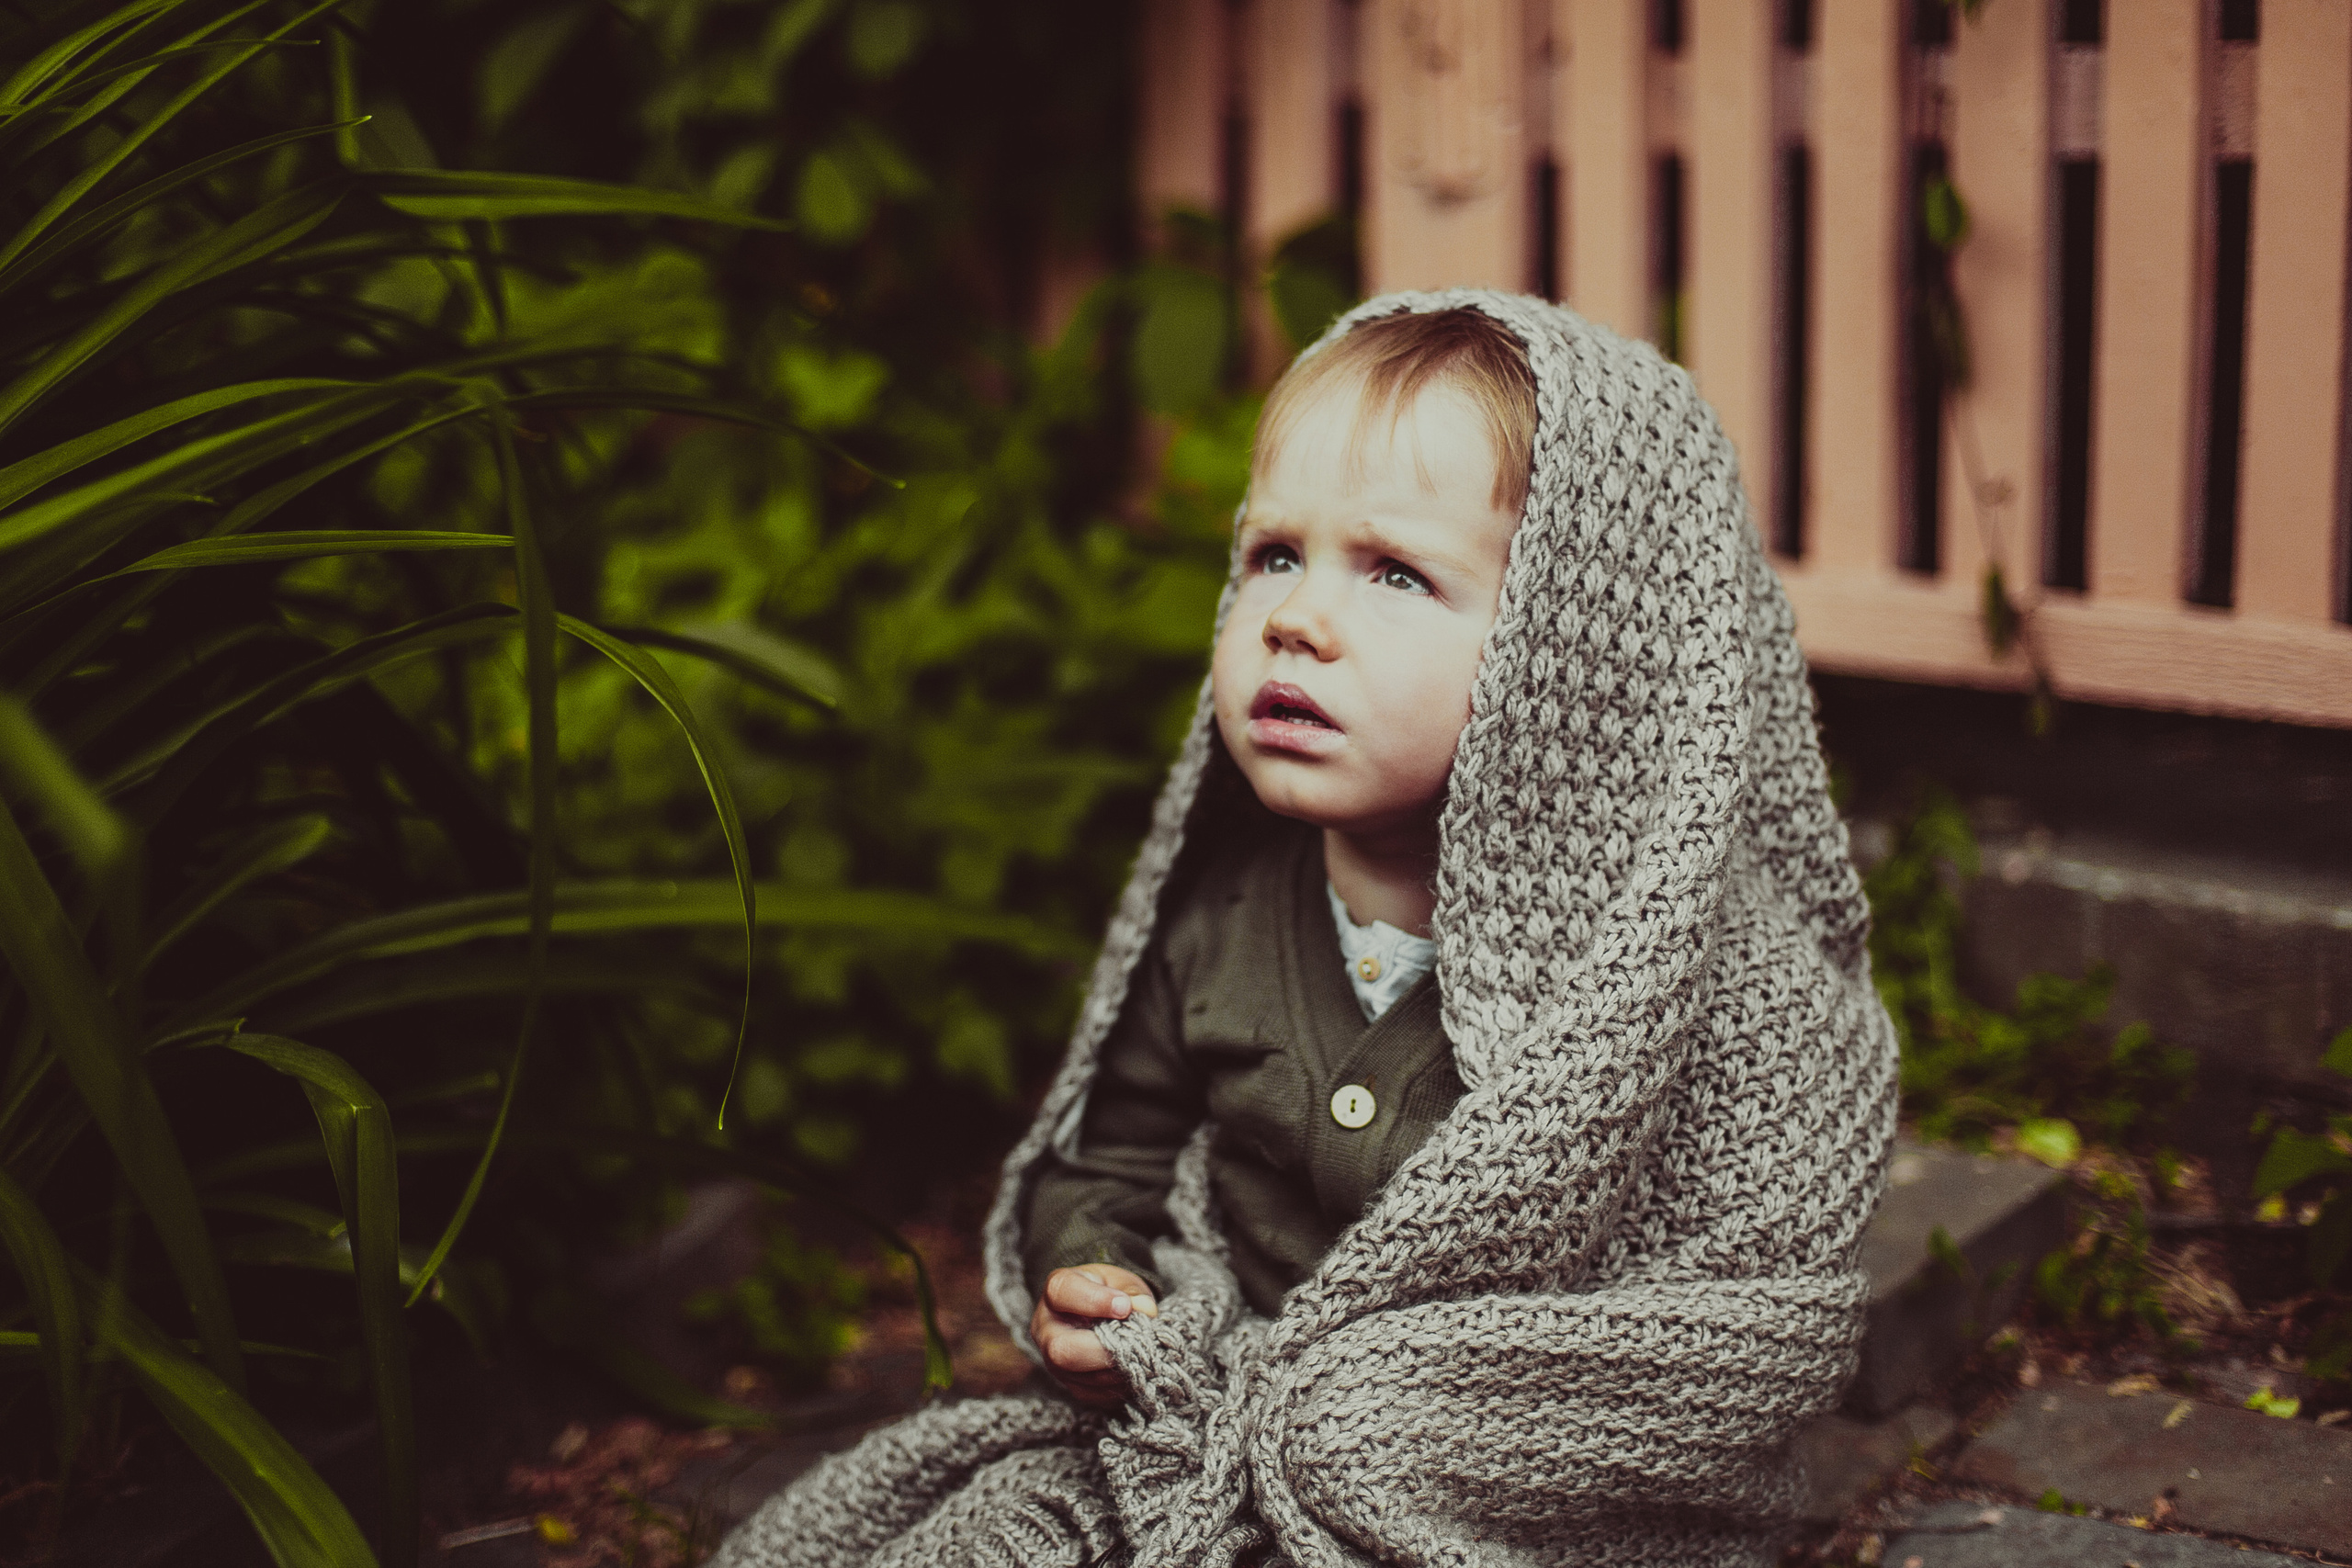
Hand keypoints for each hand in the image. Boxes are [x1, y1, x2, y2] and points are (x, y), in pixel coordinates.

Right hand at [1029, 1264, 1156, 1408]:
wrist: (1104, 1315)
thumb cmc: (1112, 1293)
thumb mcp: (1123, 1282)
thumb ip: (1133, 1292)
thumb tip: (1144, 1310)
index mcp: (1057, 1291)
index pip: (1062, 1293)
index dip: (1094, 1301)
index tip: (1124, 1306)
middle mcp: (1046, 1328)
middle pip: (1061, 1349)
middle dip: (1102, 1350)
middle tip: (1132, 1343)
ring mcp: (1054, 1361)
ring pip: (1079, 1376)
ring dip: (1115, 1369)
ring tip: (1139, 1355)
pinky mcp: (1070, 1384)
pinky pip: (1092, 1393)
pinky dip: (1118, 1385)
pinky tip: (1133, 1370)